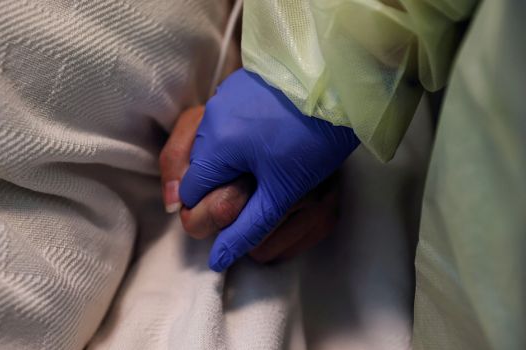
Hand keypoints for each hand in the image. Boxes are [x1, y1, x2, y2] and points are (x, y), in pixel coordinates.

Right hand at [178, 69, 358, 270]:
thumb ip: (246, 227)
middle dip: (218, 182)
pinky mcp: (238, 83)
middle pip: (197, 168)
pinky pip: (222, 119)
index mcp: (215, 144)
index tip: (238, 208)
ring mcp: (223, 95)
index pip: (189, 193)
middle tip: (255, 185)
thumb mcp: (281, 191)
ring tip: (264, 158)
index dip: (209, 208)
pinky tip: (266, 134)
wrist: (340, 83)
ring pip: (209, 142)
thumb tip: (217, 259)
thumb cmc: (313, 139)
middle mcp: (210, 116)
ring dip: (227, 157)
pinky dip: (235, 133)